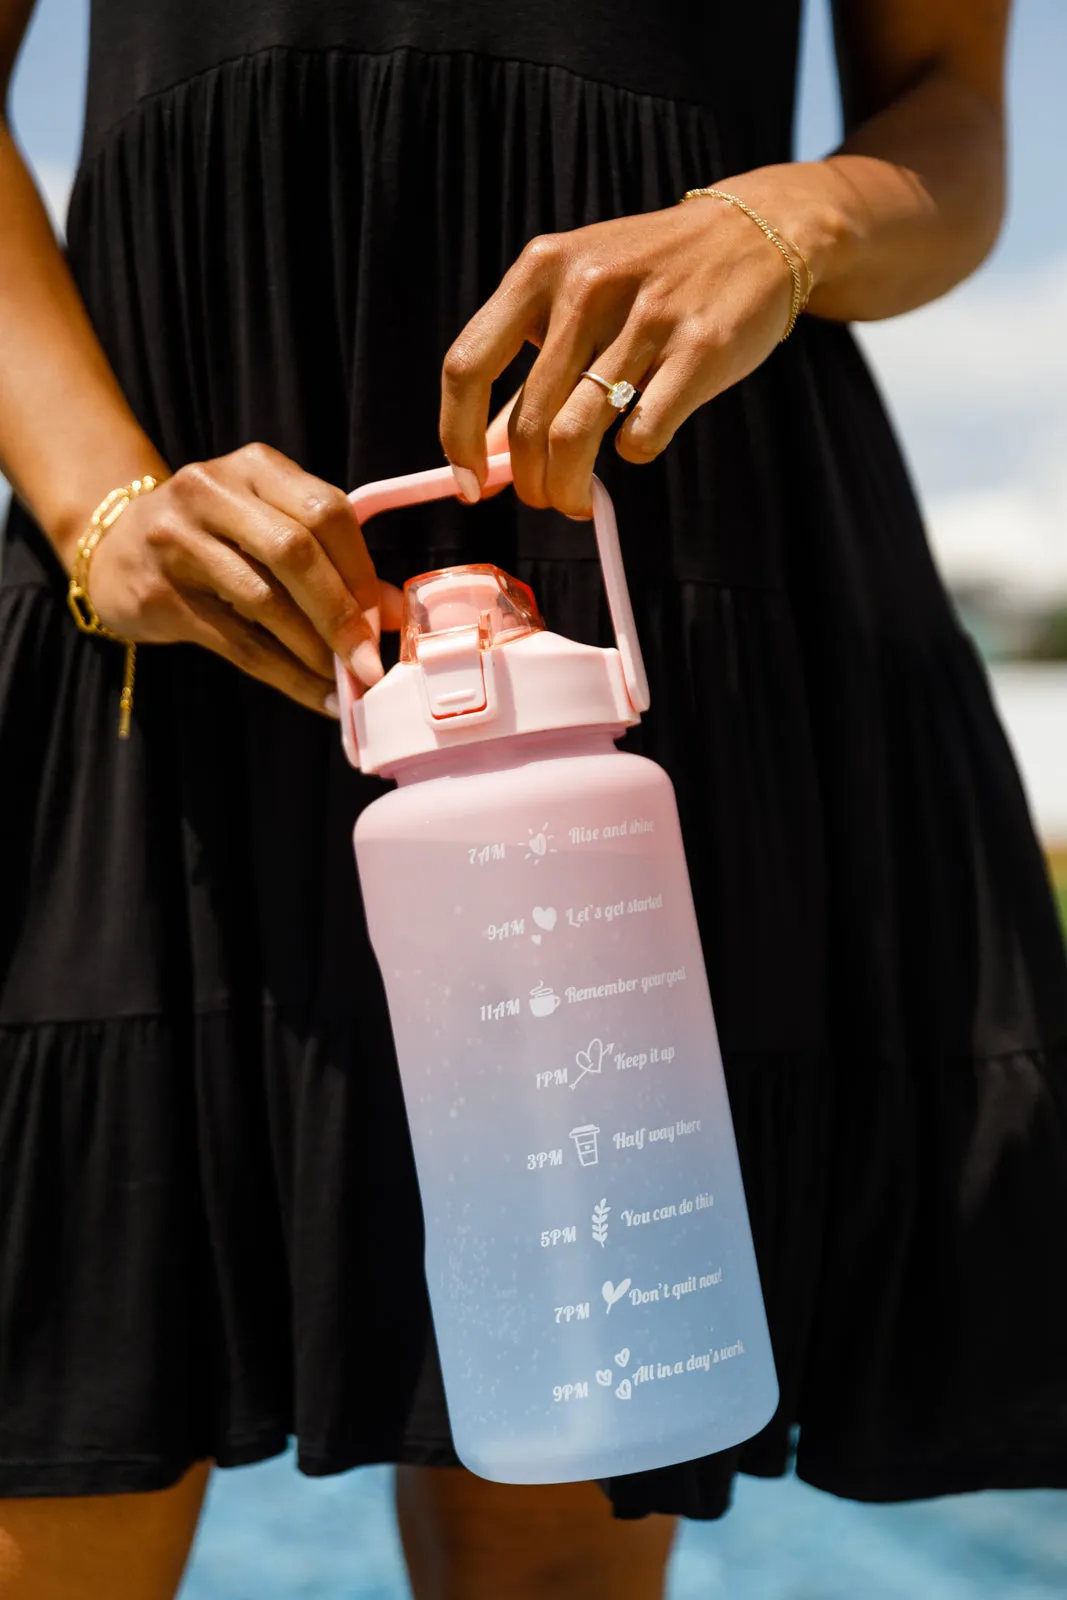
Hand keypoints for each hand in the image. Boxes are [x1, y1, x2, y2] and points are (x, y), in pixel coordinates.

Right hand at [86, 443, 402, 714]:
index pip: (326, 511)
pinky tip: (316, 694)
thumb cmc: (211, 538)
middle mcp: (212, 492)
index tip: (389, 620)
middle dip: (341, 612)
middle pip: (295, 551)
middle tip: (370, 660)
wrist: (114, 546)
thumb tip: (392, 611)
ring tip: (346, 680)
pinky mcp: (159, 594)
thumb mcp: (266, 526)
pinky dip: (286, 674)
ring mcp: (177, 541)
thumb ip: (327, 558)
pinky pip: (237, 642)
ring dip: (313, 649)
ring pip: (264, 600)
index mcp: (254, 467)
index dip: (362, 570)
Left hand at [440, 177, 820, 516]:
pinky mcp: (699, 349)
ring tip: (575, 500)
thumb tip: (483, 456)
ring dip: (569, 488)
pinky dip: (632, 454)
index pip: (468, 365)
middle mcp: (586, 287)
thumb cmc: (649, 280)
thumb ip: (528, 373)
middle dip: (529, 481)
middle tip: (543, 498)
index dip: (457, 436)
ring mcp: (645, 318)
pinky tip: (638, 441)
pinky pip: (642, 435)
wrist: (753, 235)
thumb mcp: (575, 301)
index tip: (469, 483)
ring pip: (576, 437)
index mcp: (540, 270)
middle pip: (528, 421)